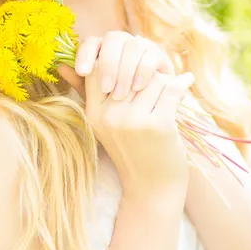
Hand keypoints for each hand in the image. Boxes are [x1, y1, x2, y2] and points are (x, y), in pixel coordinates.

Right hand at [58, 32, 194, 195]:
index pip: (99, 69)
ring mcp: (133, 121)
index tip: (131, 66)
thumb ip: (93, 93)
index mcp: (94, 114)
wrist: (152, 187)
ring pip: (152, 78)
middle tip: (156, 74)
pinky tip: (187, 80)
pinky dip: (182, 82)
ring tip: (171, 84)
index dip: (116, 62)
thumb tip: (63, 62)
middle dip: (145, 71)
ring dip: (165, 79)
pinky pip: (171, 88)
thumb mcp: (105, 124)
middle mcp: (110, 117)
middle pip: (129, 70)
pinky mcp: (158, 125)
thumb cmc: (131, 150)